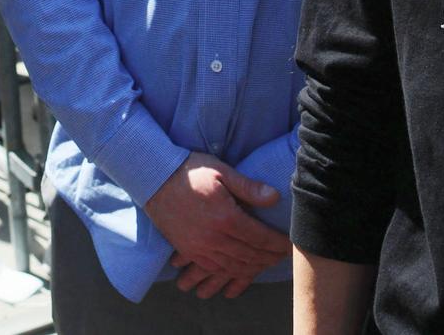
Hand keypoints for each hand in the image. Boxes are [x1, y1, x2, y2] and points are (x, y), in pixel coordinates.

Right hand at [142, 153, 286, 298]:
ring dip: (253, 267)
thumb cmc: (190, 170)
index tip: (290, 245)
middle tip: (282, 256)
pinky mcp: (189, 251)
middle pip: (250, 255)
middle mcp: (214, 238)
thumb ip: (249, 187)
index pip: (260, 238)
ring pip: (234, 266)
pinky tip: (240, 269)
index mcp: (226, 217)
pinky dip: (231, 273)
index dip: (278, 244)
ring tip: (266, 263)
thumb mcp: (221, 171)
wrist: (153, 178)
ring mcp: (200, 248)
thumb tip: (275, 198)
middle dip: (270, 257)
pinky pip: (214, 269)